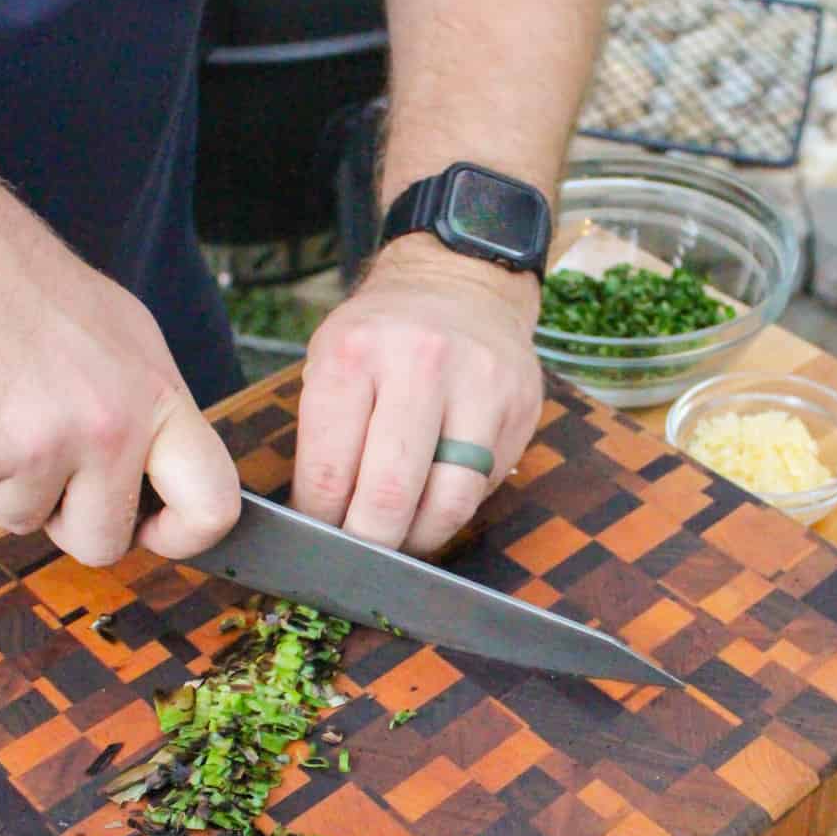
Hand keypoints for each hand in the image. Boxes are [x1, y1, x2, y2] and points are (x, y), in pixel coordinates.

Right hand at [0, 120, 239, 566]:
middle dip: (71, 521)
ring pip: (26, 520)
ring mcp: (43, 448)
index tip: (155, 531)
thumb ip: (152, 416)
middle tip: (51, 468)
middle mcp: (110, 428)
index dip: (184, 537)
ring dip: (9, 482)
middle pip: (104, 543)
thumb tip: (168, 485)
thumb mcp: (124, 338)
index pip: (212, 504)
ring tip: (2, 408)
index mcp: (157, 397)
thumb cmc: (29, 289)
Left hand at [292, 236, 542, 554]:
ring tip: (399, 538)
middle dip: (368, 543)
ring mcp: (478, 385)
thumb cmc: (382, 334)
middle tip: (357, 553)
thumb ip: (323, 433)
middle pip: (389, 496)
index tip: (318, 534)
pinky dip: (452, 510)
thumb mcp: (331, 358)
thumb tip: (317, 521)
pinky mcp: (518, 407)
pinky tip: (433, 502)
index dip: (320, 521)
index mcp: (354, 353)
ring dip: (417, 539)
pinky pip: (482, 489)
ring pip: (446, 504)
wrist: (458, 282)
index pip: (328, 471)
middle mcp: (419, 364)